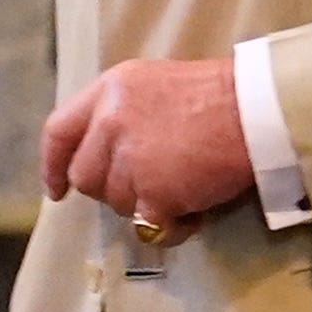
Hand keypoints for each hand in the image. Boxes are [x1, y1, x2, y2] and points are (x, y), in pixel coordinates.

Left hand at [38, 56, 257, 238]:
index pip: (58, 131)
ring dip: (145, 206)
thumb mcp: (156, 84)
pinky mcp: (153, 192)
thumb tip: (106, 153)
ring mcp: (130, 159)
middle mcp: (110, 122)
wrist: (258, 111)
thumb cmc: (220, 96)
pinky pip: (147, 226)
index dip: (52, 165)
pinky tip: (193, 212)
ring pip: (116, 204)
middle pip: (85, 177)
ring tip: (183, 190)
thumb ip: (123, 113)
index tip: (57, 189)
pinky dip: (171, 226)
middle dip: (111, 190)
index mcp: (110, 91)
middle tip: (149, 186)